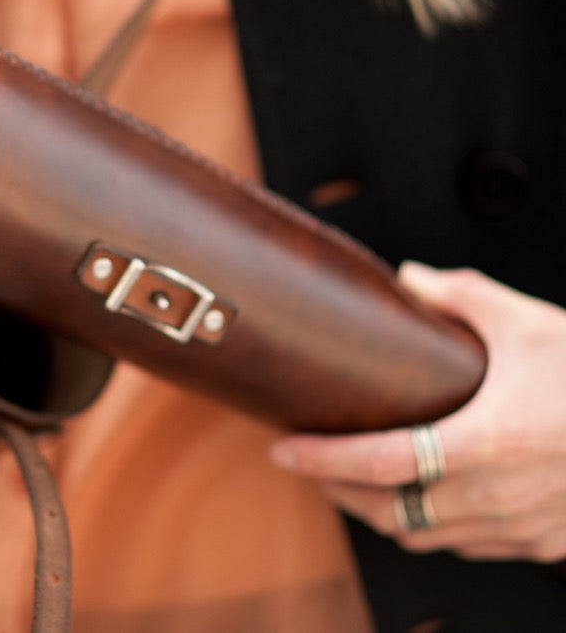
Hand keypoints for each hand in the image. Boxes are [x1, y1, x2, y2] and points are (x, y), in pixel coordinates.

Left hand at [271, 261, 565, 562]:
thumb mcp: (530, 324)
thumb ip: (460, 297)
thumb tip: (409, 278)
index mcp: (485, 444)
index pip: (378, 463)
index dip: (321, 460)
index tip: (283, 449)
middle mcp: (496, 496)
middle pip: (388, 511)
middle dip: (336, 490)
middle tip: (306, 463)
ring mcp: (520, 526)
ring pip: (422, 537)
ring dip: (377, 513)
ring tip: (349, 482)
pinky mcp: (541, 542)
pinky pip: (465, 546)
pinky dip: (428, 527)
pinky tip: (417, 501)